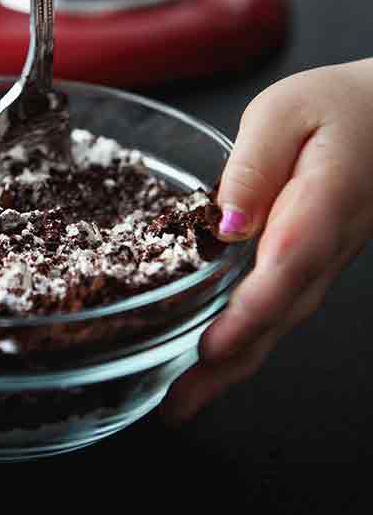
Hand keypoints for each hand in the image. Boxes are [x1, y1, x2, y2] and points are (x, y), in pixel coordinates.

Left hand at [160, 60, 372, 424]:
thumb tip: (226, 222)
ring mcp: (321, 263)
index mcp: (322, 204)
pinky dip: (245, 343)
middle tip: (177, 407)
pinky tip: (211, 365)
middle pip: (278, 316)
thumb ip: (254, 163)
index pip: (286, 268)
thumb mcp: (285, 111)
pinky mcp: (308, 265)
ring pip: (278, 323)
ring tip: (181, 403)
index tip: (212, 348)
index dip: (250, 313)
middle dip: (228, 365)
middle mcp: (325, 247)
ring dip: (232, 367)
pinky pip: (277, 311)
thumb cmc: (337, 108)